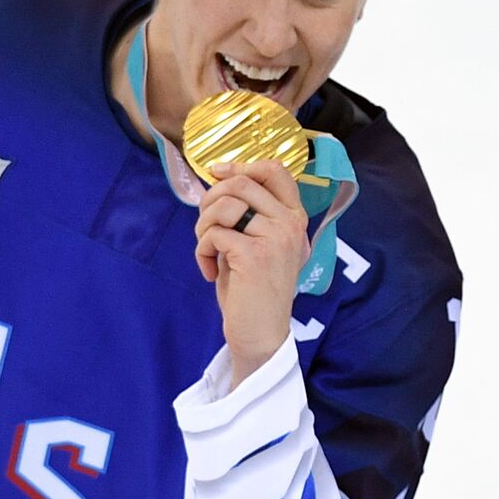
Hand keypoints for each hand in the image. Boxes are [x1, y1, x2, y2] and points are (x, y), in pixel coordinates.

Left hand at [194, 159, 308, 386]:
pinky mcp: (254, 255)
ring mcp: (276, 237)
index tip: (217, 173)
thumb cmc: (254, 290)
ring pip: (224, 205)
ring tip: (207, 249)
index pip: (275, 170)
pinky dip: (202, 251)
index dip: (241, 165)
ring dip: (204, 226)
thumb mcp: (260, 244)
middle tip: (206, 228)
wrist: (261, 333)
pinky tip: (209, 271)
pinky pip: (214, 234)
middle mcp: (291, 224)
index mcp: (295, 218)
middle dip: (211, 200)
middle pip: (241, 183)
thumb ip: (249, 214)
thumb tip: (218, 182)